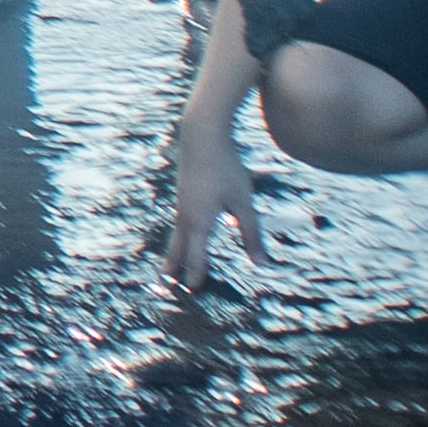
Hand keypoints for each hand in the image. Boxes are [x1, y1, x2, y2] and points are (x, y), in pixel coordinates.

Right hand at [164, 135, 264, 290]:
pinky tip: (188, 235)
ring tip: (170, 265)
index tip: (194, 291)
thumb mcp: (244, 203)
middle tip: (165, 285)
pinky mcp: (184, 193)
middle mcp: (185, 215)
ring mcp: (182, 204)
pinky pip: (180, 222)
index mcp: (199, 221)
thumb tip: (262, 265)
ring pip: (177, 235)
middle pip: (178, 248)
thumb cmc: (225, 168)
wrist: (201, 135)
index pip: (196, 257)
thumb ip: (252, 235)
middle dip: (173, 268)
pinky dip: (180, 236)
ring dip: (174, 253)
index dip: (197, 274)